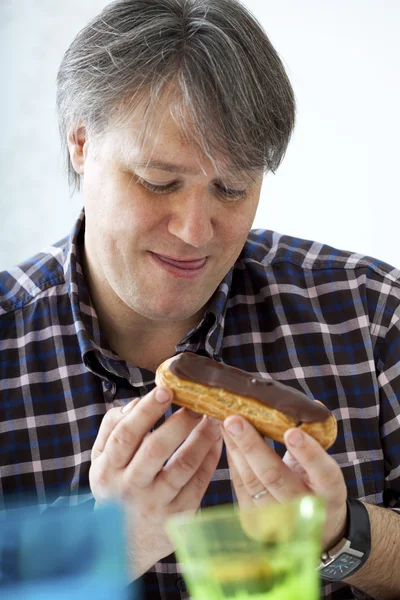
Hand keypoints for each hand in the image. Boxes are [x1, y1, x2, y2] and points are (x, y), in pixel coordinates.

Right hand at [89, 387, 221, 577]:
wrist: (123, 543)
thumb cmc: (116, 486)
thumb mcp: (102, 459)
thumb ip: (113, 427)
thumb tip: (137, 401)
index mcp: (107, 469)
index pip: (126, 435)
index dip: (146, 411)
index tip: (166, 390)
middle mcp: (130, 487)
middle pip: (156, 449)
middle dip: (180, 421)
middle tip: (197, 402)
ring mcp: (156, 504)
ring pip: (183, 465)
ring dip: (202, 437)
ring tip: (213, 418)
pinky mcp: (179, 516)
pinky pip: (199, 482)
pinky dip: (210, 458)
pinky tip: (217, 440)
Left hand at [222, 416, 346, 550]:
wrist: (314, 528)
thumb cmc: (318, 486)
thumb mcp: (324, 467)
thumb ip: (316, 439)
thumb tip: (313, 404)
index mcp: (329, 492)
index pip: (323, 473)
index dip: (308, 453)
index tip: (292, 432)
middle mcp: (302, 508)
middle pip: (275, 477)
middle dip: (252, 446)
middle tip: (235, 420)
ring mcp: (276, 517)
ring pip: (251, 481)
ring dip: (236, 449)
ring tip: (226, 423)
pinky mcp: (254, 519)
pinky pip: (240, 485)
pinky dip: (232, 459)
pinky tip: (226, 438)